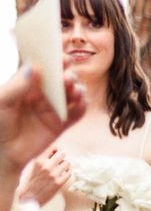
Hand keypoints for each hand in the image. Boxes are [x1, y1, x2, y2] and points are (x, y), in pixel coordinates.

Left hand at [0, 64, 84, 180]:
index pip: (44, 68)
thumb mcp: (2, 102)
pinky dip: (82, 107)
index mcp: (28, 85)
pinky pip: (77, 114)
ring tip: (75, 91)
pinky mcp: (62, 124)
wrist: (4, 153)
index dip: (54, 61)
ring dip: (78, 90)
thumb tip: (34, 67)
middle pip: (61, 80)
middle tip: (67, 77)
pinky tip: (81, 103)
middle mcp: (43, 94)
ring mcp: (54, 108)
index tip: (61, 58)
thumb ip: (18, 86)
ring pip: (72, 94)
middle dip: (68, 75)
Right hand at [20, 148, 69, 204]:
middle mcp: (46, 166)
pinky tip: (64, 176)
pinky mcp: (59, 183)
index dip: (55, 150)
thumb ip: (39, 158)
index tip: (54, 155)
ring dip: (66, 166)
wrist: (27, 198)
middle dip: (61, 158)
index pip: (53, 147)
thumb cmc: (27, 182)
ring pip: (67, 163)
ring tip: (62, 170)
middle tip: (59, 163)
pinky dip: (68, 174)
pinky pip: (70, 174)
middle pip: (62, 154)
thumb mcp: (28, 166)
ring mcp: (53, 174)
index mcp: (37, 160)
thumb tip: (52, 152)